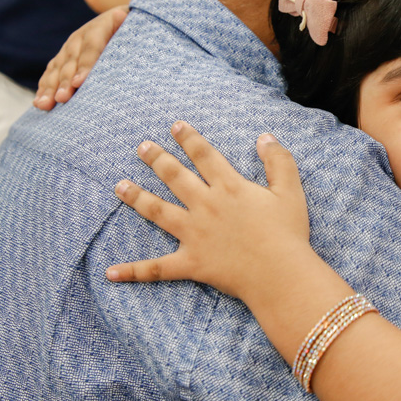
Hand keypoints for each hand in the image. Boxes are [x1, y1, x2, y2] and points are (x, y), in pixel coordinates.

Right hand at [34, 5, 127, 109]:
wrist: (122, 18)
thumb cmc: (133, 29)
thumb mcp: (134, 26)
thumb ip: (129, 27)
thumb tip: (122, 17)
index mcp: (99, 28)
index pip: (91, 48)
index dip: (85, 65)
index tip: (79, 82)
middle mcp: (80, 38)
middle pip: (70, 61)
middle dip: (65, 82)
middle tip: (62, 99)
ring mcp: (69, 48)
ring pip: (57, 69)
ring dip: (50, 88)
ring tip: (45, 105)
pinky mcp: (63, 59)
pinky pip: (51, 73)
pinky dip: (44, 88)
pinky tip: (40, 103)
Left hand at [105, 121, 310, 300]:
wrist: (280, 274)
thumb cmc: (288, 233)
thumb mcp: (290, 190)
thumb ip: (279, 160)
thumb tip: (264, 137)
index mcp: (229, 187)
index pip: (204, 155)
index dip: (189, 138)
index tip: (175, 125)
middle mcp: (206, 206)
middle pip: (175, 177)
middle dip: (157, 159)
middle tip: (141, 147)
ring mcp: (194, 235)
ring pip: (158, 211)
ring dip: (137, 198)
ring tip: (119, 186)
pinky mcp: (190, 263)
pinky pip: (157, 268)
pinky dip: (133, 271)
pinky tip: (110, 272)